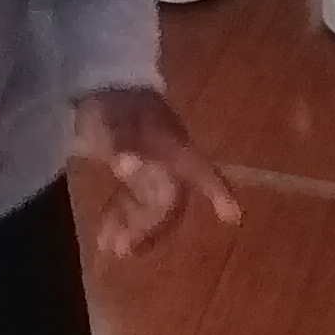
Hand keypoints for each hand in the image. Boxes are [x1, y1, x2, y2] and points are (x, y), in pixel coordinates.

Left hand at [74, 88, 244, 255]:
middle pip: (170, 198)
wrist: (100, 84)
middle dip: (151, 226)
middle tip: (122, 249)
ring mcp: (154, 165)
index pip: (199, 169)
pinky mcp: (137, 171)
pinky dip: (123, 218)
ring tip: (110, 248)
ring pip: (152, 204)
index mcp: (170, 143)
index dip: (218, 191)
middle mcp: (168, 158)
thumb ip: (121, 141)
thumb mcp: (112, 119)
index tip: (233, 217)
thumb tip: (126, 164)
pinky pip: (136, 201)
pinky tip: (105, 235)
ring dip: (134, 227)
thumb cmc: (112, 101)